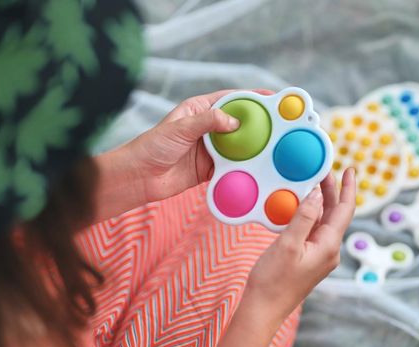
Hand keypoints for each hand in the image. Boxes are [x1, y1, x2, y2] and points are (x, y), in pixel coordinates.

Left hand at [127, 89, 273, 201]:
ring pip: (238, 145)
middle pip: (239, 122)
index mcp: (199, 110)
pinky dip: (243, 167)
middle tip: (279, 124)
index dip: (251, 97)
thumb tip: (235, 121)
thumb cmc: (152, 147)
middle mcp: (207, 128)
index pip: (231, 99)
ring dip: (253, 146)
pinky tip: (256, 167)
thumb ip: (208, 122)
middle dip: (258, 123)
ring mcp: (210, 148)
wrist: (139, 178)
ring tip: (273, 146)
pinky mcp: (211, 168)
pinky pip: (232, 166)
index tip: (271, 97)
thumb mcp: (180, 128)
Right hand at [217, 169, 355, 346]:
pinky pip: (313, 230)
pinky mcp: (309, 258)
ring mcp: (319, 255)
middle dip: (331, 190)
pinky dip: (308, 214)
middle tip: (322, 169)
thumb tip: (317, 194)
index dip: (349, 188)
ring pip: (324, 221)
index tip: (350, 169)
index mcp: (329, 246)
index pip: (345, 210)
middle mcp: (329, 250)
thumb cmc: (273, 280)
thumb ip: (303, 217)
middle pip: (335, 213)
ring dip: (319, 201)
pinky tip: (299, 206)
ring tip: (311, 181)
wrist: (263, 309)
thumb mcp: (288, 244)